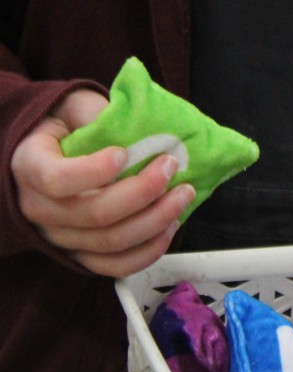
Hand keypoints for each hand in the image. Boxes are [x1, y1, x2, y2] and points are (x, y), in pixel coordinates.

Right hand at [10, 88, 193, 276]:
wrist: (53, 150)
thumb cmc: (67, 125)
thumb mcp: (75, 105)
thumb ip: (97, 112)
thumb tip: (136, 122)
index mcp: (30, 166)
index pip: (56, 179)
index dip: (93, 171)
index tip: (122, 153)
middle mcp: (38, 208)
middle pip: (93, 214)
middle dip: (142, 192)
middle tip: (171, 166)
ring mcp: (59, 235)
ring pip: (109, 242)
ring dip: (155, 220)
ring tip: (183, 195)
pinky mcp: (80, 252)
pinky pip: (113, 265)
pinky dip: (147, 251)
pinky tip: (170, 226)